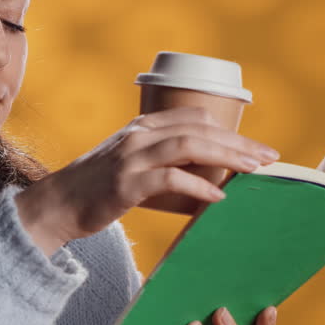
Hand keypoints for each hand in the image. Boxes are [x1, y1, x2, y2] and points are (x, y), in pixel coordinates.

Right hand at [16, 106, 280, 249]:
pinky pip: (169, 178)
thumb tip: (209, 179)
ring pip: (189, 146)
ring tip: (254, 171)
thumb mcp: (130, 164)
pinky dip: (198, 186)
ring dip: (227, 157)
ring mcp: (130, 157)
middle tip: (270, 158)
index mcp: (141, 127)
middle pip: (200, 129)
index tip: (257, 148)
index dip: (231, 131)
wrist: (55, 206)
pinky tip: (218, 197)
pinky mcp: (124, 183)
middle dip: (239, 143)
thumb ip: (163, 162)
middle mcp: (137, 135)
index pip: (195, 118)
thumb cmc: (96, 190)